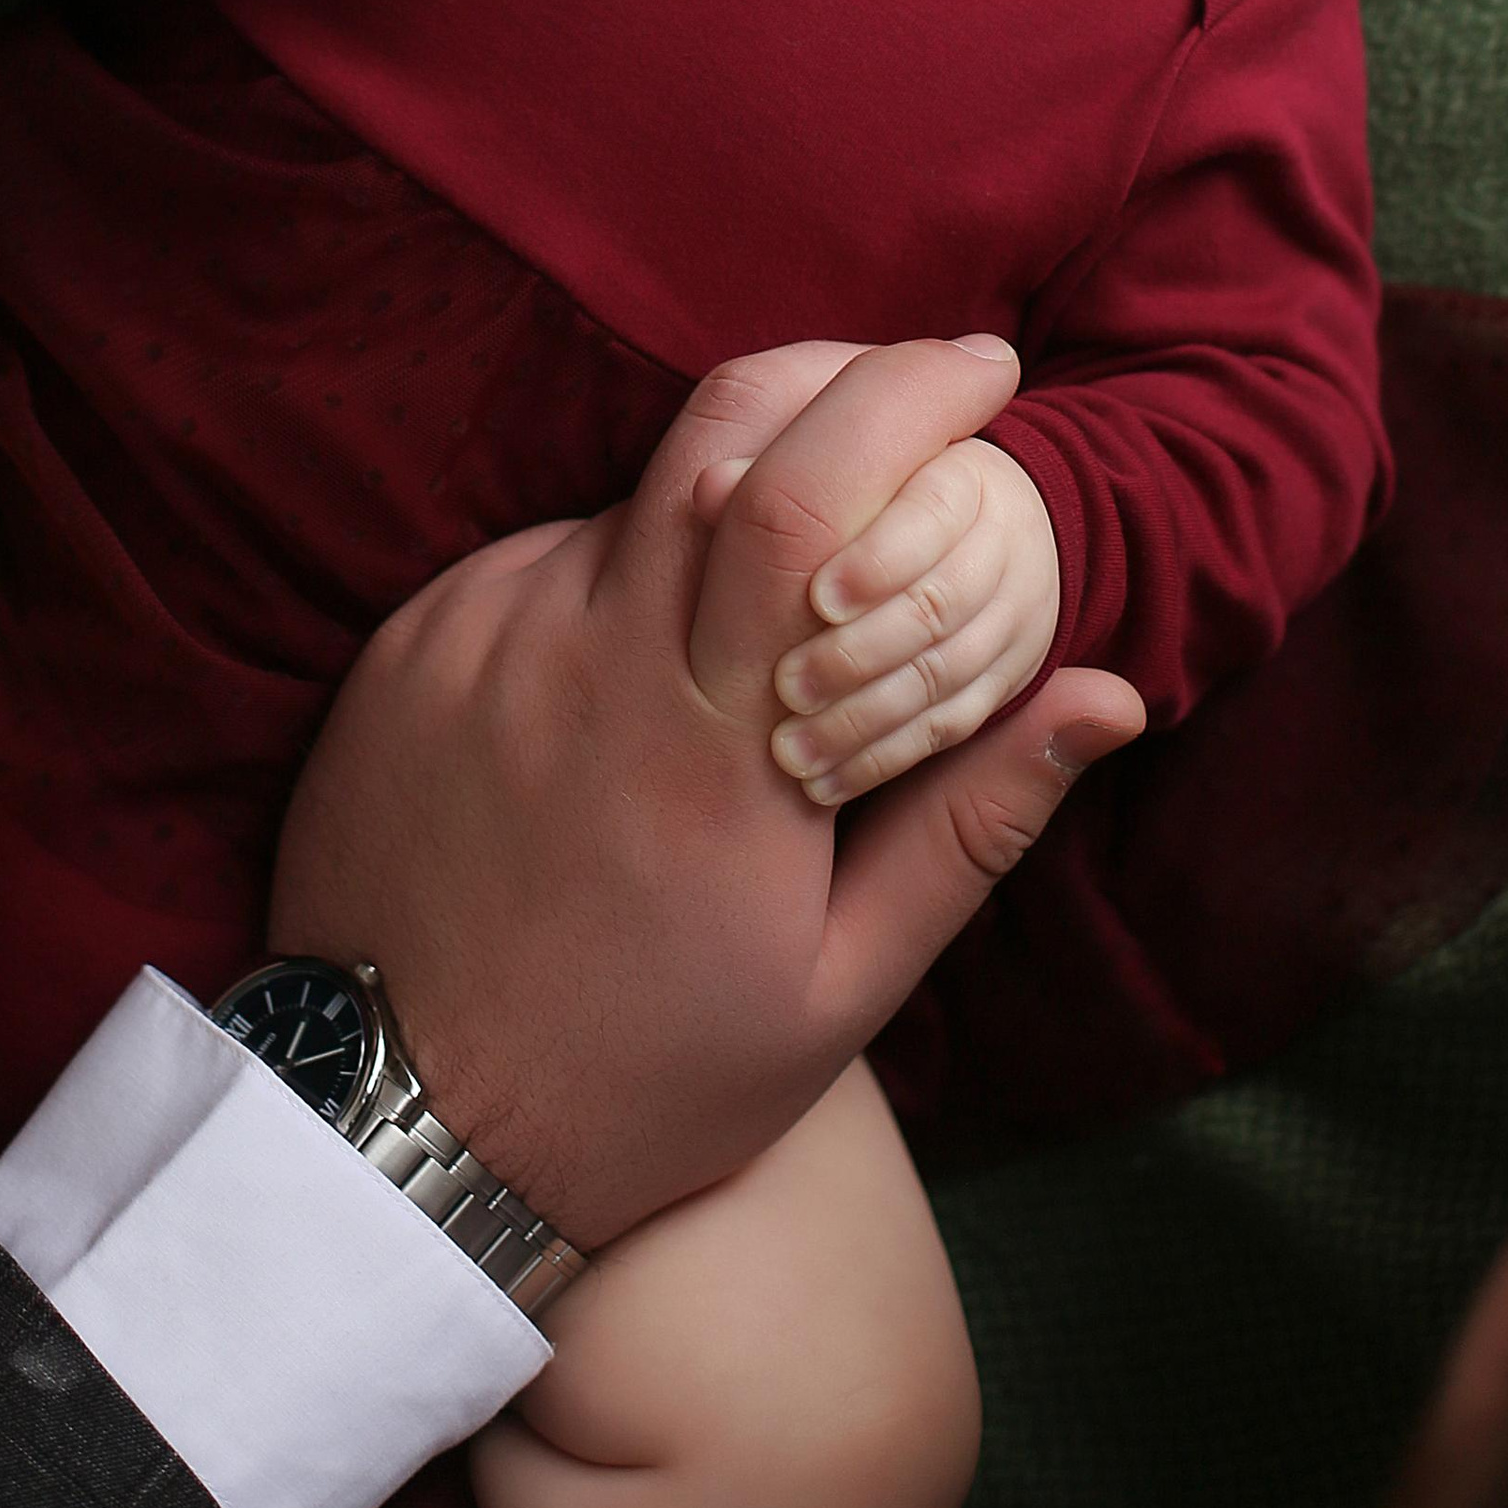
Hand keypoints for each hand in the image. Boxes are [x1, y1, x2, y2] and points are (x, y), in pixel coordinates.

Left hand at [270, 333, 1144, 1251]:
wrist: (395, 1136)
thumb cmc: (648, 1079)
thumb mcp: (842, 985)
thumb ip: (976, 821)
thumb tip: (1112, 694)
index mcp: (712, 740)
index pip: (810, 490)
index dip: (906, 393)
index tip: (988, 371)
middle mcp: (585, 656)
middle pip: (721, 427)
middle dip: (833, 378)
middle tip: (905, 395)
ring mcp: (479, 638)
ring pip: (633, 499)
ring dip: (717, 512)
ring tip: (755, 624)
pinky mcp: (406, 646)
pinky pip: (539, 563)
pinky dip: (613, 584)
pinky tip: (631, 689)